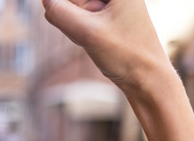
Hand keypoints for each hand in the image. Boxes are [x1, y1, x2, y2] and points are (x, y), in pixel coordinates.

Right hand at [40, 0, 172, 91]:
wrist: (148, 79)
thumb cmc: (126, 55)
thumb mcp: (88, 33)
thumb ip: (60, 14)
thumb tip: (45, 1)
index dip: (69, 9)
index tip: (83, 27)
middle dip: (74, 14)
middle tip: (92, 33)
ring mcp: (111, 3)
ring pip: (75, 7)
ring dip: (77, 24)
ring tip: (96, 38)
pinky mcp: (107, 14)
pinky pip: (81, 17)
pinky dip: (81, 29)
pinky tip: (96, 40)